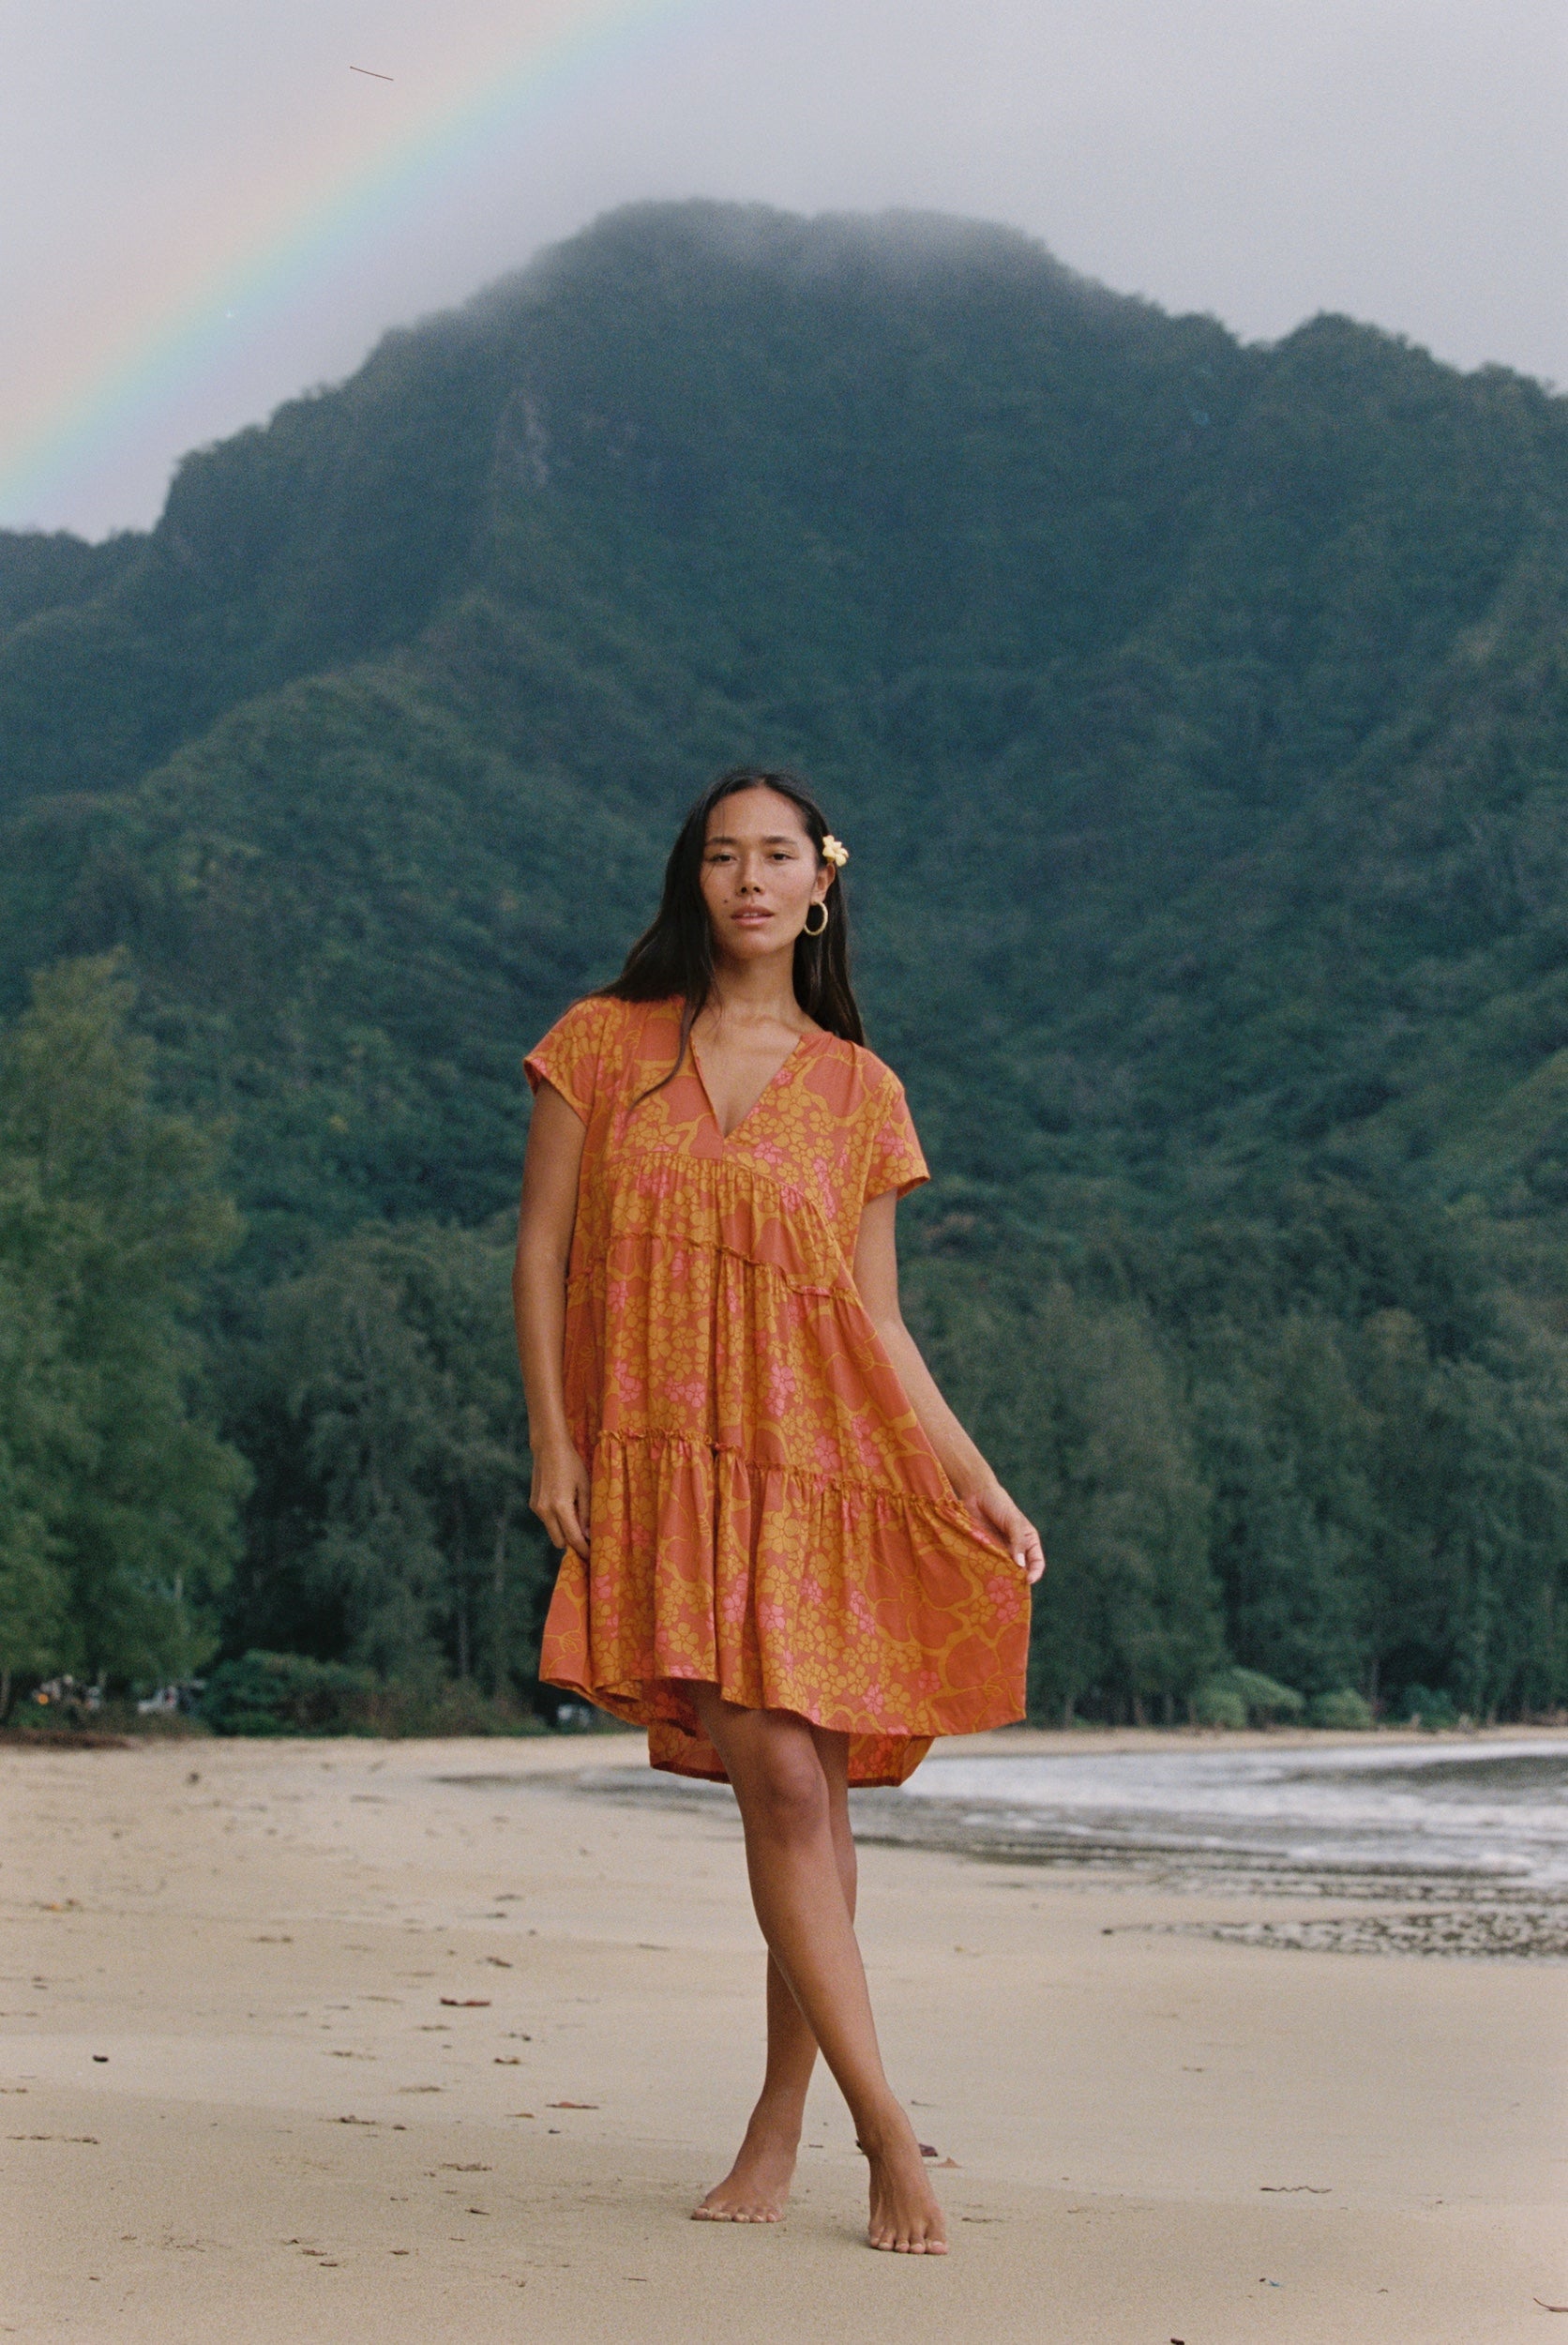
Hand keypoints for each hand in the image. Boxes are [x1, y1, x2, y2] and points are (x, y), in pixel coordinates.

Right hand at [530, 1441, 591, 1558]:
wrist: (548, 1448)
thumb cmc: (572, 1465)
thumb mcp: (585, 1487)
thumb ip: (586, 1513)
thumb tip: (588, 1535)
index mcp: (560, 1507)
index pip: (573, 1538)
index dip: (583, 1549)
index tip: (592, 1556)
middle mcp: (545, 1511)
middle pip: (560, 1542)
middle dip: (573, 1542)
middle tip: (586, 1537)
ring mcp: (536, 1508)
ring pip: (552, 1532)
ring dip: (563, 1530)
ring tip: (575, 1512)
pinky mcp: (532, 1504)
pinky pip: (547, 1521)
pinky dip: (556, 1519)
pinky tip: (563, 1503)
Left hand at [964, 1480, 1045, 1582]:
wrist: (977, 1494)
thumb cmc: (999, 1504)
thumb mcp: (1013, 1522)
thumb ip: (1018, 1542)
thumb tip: (1021, 1565)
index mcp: (1029, 1541)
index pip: (1037, 1562)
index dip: (1035, 1572)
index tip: (1028, 1579)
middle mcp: (1016, 1548)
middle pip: (1021, 1569)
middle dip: (1018, 1579)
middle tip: (1012, 1588)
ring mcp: (1001, 1550)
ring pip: (1004, 1569)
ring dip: (1002, 1577)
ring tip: (999, 1585)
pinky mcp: (986, 1550)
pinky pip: (989, 1564)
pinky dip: (989, 1571)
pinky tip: (986, 1577)